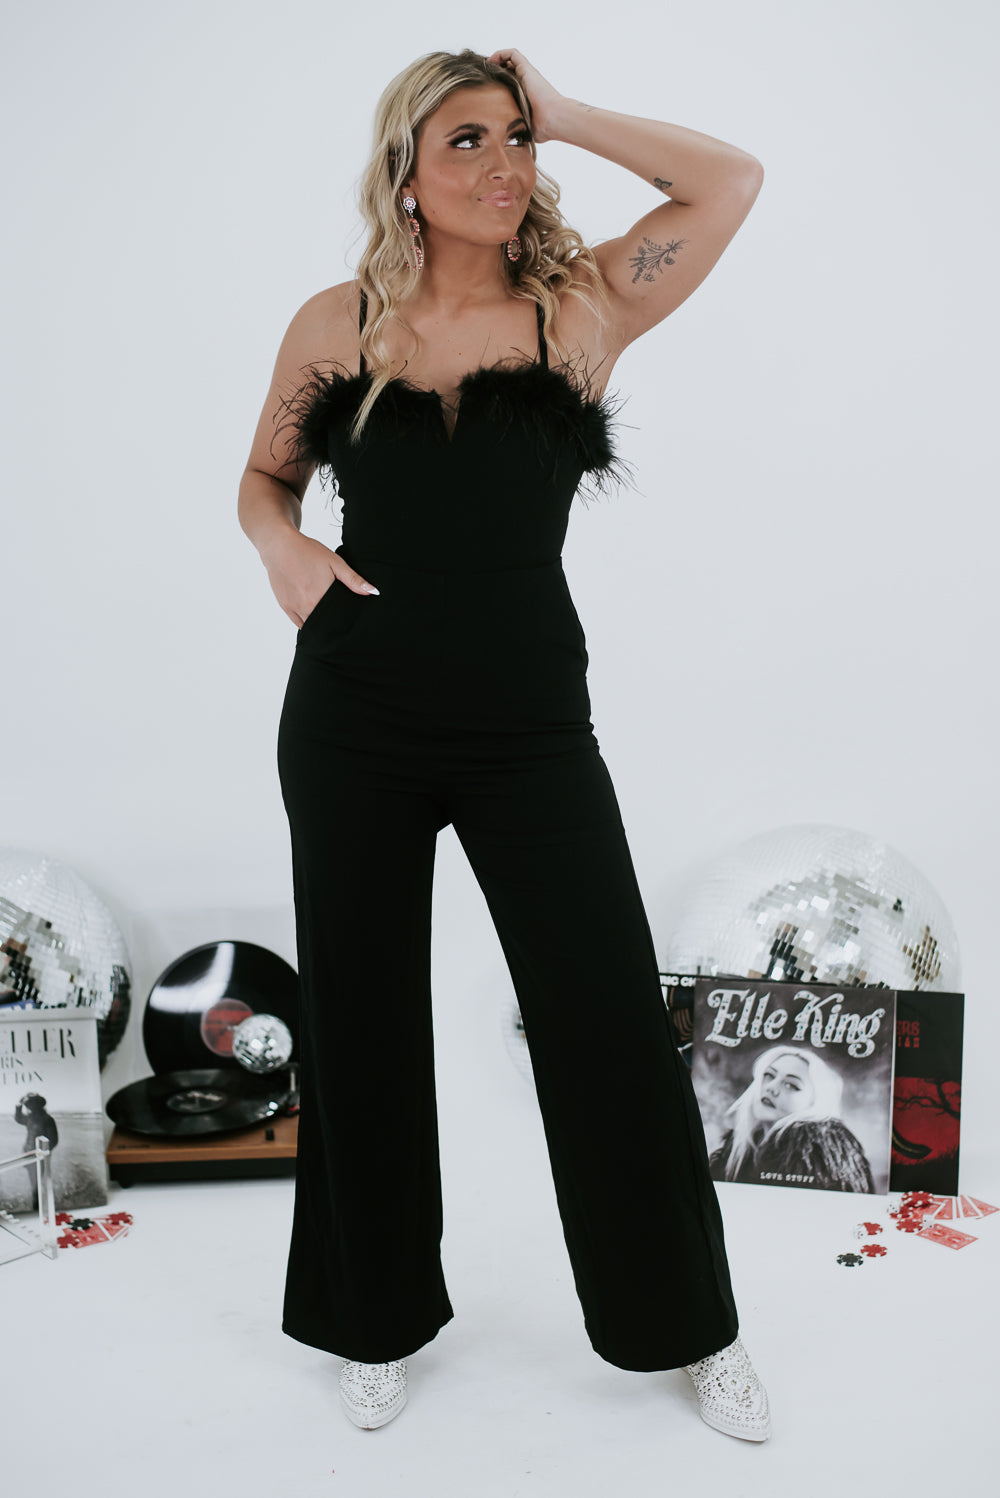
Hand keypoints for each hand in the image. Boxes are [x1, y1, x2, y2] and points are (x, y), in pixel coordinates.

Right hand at [261, 531, 377, 628]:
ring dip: (320, 625)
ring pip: (311, 625)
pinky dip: (307, 622)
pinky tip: (314, 617)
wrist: (279, 546)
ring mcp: (295, 608)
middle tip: (340, 620)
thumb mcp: (335, 562)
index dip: (344, 622)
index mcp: (321, 597)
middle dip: (333, 625)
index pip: (337, 620)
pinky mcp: (285, 607)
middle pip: (324, 624)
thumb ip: (353, 580)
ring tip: (328, 619)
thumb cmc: (308, 552)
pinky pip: (299, 623)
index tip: (349, 621)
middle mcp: (307, 606)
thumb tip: (373, 592)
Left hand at [487, 49, 564, 143]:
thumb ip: (514, 130)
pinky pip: (512, 54)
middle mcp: (525, 82)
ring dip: (496, 60)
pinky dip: (500, 54)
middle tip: (480, 77)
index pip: (508, 84)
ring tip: (484, 67)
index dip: (496, 84)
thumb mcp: (522, 128)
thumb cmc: (542, 128)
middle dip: (494, 71)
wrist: (553, 119)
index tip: (483, 89)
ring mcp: (526, 74)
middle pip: (507, 70)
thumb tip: (504, 142)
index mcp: (523, 95)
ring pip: (509, 59)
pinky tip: (491, 61)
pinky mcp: (527, 69)